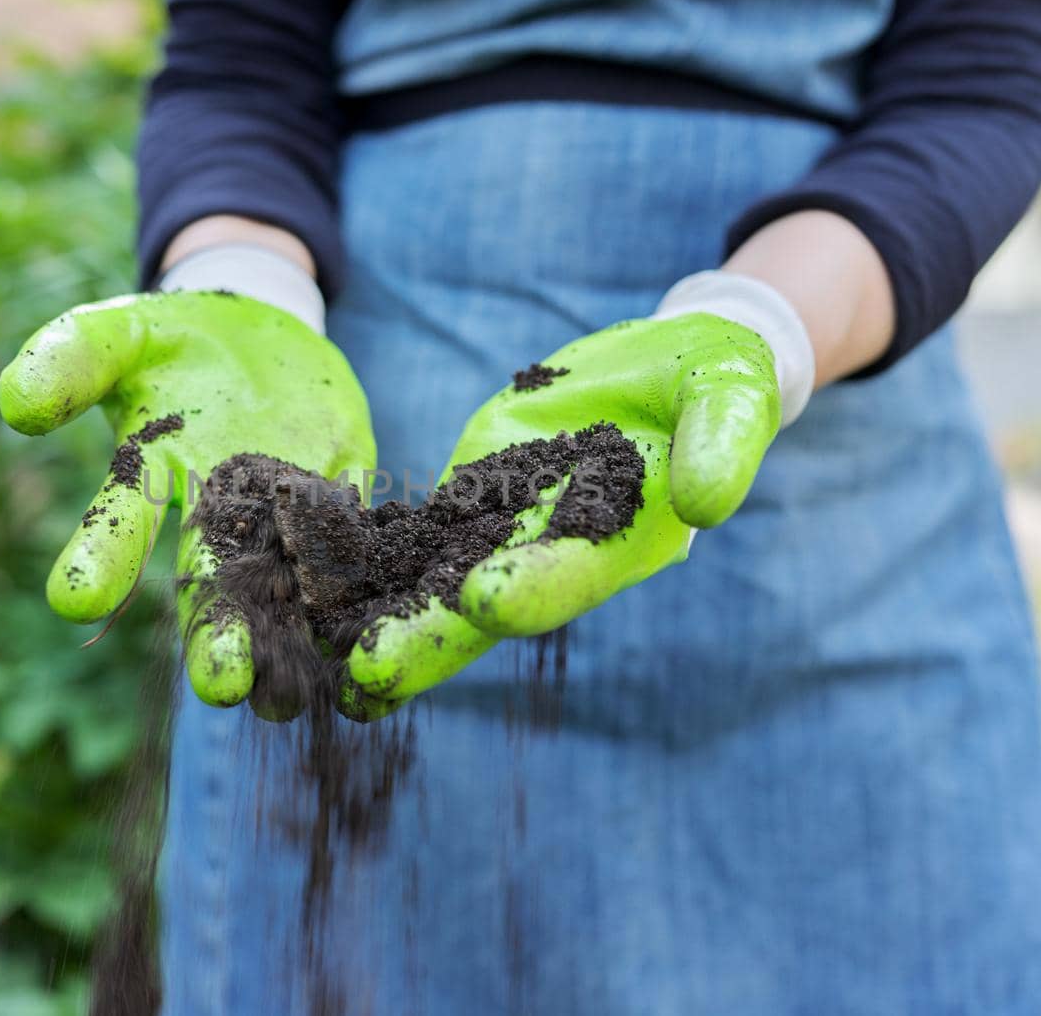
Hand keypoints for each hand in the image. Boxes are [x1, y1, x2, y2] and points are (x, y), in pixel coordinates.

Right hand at [0, 288, 375, 708]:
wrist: (257, 335)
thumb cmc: (171, 341)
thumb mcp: (119, 334)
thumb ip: (71, 358)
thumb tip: (15, 406)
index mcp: (149, 478)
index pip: (116, 524)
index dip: (97, 558)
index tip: (73, 599)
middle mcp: (213, 514)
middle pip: (209, 583)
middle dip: (213, 636)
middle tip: (221, 685)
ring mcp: (280, 510)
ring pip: (281, 588)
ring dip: (285, 640)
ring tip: (284, 696)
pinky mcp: (342, 493)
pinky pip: (351, 541)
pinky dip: (356, 582)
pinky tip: (364, 631)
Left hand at [343, 272, 809, 715]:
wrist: (667, 366)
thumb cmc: (713, 376)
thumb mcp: (731, 393)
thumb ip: (723, 443)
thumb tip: (708, 505)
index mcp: (623, 538)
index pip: (573, 571)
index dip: (532, 589)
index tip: (482, 599)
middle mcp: (556, 552)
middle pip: (488, 606)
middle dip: (431, 640)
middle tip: (369, 674)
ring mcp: (507, 530)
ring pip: (435, 584)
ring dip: (381, 620)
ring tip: (317, 657)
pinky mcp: (470, 499)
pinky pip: (412, 537)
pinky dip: (365, 561)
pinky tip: (308, 585)